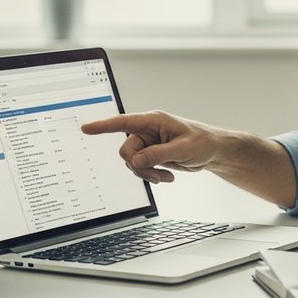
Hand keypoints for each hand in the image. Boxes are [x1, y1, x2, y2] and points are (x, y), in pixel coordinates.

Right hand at [80, 110, 221, 183]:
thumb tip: (136, 161)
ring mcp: (147, 144)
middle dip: (139, 166)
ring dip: (147, 173)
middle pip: (126, 150)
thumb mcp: (183, 149)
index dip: (103, 126)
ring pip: (132, 162)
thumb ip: (158, 154)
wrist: (211, 152)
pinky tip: (166, 177)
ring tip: (166, 177)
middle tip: (157, 174)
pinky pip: (139, 169)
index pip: (124, 122)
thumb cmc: (202, 142)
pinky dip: (150, 176)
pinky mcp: (150, 155)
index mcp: (154, 121)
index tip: (86, 128)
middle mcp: (147, 131)